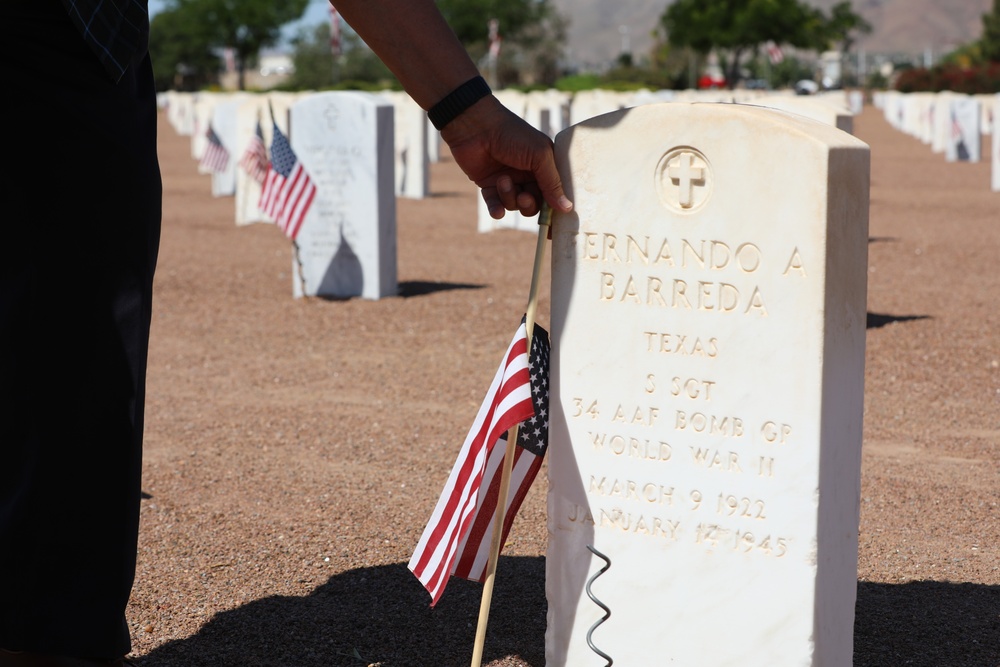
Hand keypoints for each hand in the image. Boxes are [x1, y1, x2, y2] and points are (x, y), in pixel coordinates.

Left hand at [440, 95, 572, 218]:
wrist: (475, 126)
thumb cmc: (512, 134)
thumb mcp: (539, 156)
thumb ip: (553, 183)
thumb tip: (568, 208)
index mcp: (544, 165)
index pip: (555, 192)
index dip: (556, 207)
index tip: (557, 225)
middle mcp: (528, 174)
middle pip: (535, 203)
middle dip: (529, 204)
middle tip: (524, 196)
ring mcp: (508, 180)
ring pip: (515, 205)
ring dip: (509, 197)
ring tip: (502, 181)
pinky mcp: (488, 185)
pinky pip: (496, 205)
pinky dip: (496, 209)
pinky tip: (496, 211)